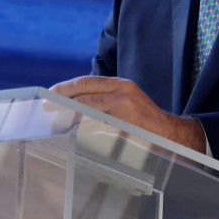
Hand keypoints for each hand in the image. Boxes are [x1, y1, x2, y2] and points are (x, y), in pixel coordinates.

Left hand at [50, 76, 206, 152]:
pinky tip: (73, 137)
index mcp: (121, 84)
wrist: (169, 135)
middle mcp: (122, 94)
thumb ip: (105, 97)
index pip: (85, 82)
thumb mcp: (128, 99)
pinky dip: (81, 133)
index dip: (64, 88)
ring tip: (57, 127)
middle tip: (48, 113)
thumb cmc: (143, 119)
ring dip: (68, 122)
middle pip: (82, 98)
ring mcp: (123, 112)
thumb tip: (73, 101)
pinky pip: (95, 131)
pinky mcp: (123, 130)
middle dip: (61, 106)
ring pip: (86, 114)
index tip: (49, 95)